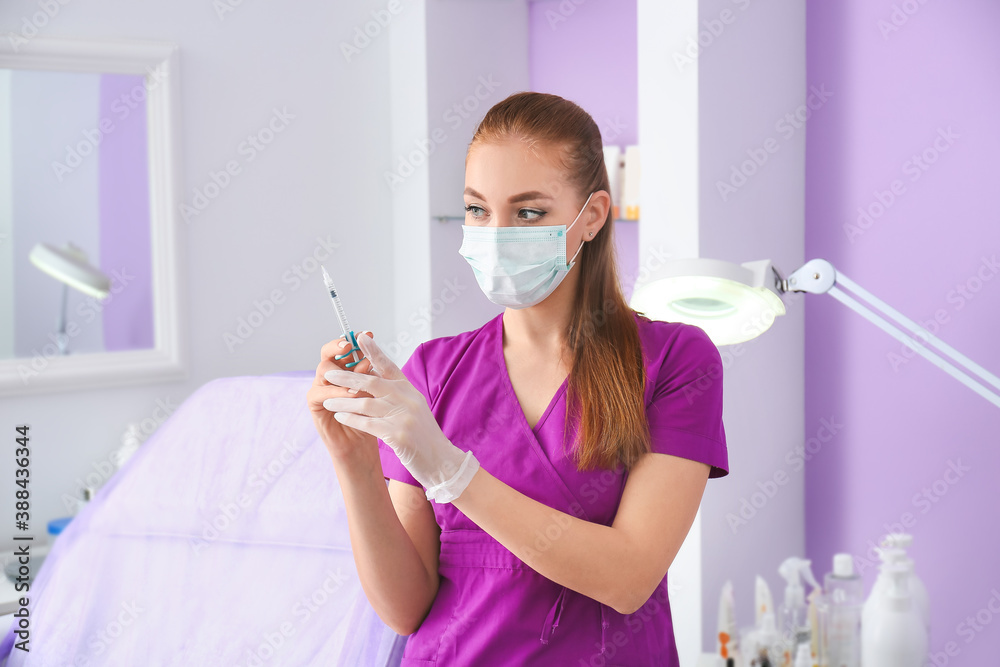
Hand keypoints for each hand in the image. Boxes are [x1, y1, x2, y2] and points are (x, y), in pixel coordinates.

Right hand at [306, 331, 379, 463]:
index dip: (356, 339)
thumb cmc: (370, 417)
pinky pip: (320, 393)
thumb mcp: (375, 393)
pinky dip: (336, 393)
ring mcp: (321, 388)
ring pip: (323, 370)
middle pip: (328, 352)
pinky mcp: (315, 404)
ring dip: (341, 372)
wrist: (362, 444)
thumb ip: (372, 375)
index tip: (369, 334)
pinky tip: (350, 395)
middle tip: (350, 346)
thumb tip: (373, 357)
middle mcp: (331, 375)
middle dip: (339, 347)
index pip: (346, 347)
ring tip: (358, 377)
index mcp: (346, 368)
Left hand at [321, 334, 479, 502]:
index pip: (389, 366)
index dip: (373, 351)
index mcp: (410, 390)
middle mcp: (409, 399)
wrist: (441, 461)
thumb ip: (396, 394)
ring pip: (366, 404)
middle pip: (372, 382)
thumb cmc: (424, 436)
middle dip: (347, 377)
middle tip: (327, 373)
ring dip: (343, 402)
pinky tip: (339, 417)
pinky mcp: (399, 435)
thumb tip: (372, 379)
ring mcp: (405, 416)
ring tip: (327, 401)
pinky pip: (368, 424)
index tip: (359, 337)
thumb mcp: (414, 408)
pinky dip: (352, 419)